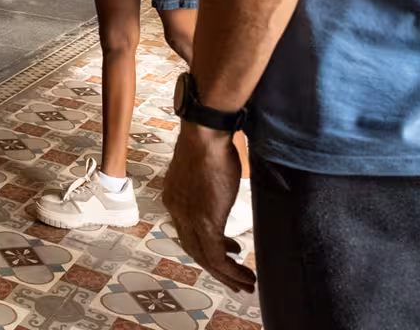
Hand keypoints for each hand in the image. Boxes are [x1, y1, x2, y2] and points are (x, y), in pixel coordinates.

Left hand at [164, 123, 255, 293]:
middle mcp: (176, 211)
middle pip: (194, 249)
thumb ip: (207, 187)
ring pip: (205, 258)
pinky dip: (231, 271)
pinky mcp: (206, 223)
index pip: (187, 231)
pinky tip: (245, 276)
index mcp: (173, 198)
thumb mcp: (205, 170)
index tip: (228, 250)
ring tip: (245, 283)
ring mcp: (189, 219)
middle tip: (235, 278)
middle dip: (215, 267)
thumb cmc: (210, 144)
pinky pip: (216, 257)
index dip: (206, 245)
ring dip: (226, 275)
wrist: (205, 135)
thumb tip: (220, 193)